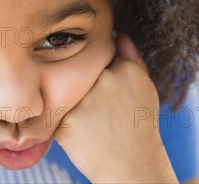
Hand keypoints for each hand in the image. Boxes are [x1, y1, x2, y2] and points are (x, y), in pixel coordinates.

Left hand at [53, 33, 178, 182]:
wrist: (133, 166)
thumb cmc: (139, 125)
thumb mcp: (143, 86)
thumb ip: (131, 57)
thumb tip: (119, 33)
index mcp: (124, 69)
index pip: (97, 57)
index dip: (97, 71)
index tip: (104, 87)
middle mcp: (103, 81)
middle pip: (78, 72)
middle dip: (81, 86)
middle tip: (96, 106)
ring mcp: (83, 102)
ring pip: (64, 92)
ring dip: (71, 103)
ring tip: (91, 121)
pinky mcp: (65, 123)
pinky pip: (56, 114)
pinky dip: (65, 122)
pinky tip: (81, 132)